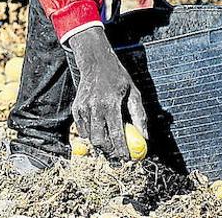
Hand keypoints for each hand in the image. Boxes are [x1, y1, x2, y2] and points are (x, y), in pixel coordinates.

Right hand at [67, 26, 147, 159]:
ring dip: (100, 143)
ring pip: (90, 137)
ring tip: (110, 141)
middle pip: (100, 140)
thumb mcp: (133, 93)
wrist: (95, 63)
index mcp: (111, 104)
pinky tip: (100, 128)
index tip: (128, 158)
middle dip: (109, 150)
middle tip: (118, 152)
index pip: (116, 134)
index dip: (122, 149)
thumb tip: (145, 137)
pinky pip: (82, 130)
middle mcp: (95, 107)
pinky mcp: (76, 108)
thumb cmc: (118, 78)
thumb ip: (139, 115)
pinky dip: (91, 134)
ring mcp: (83, 108)